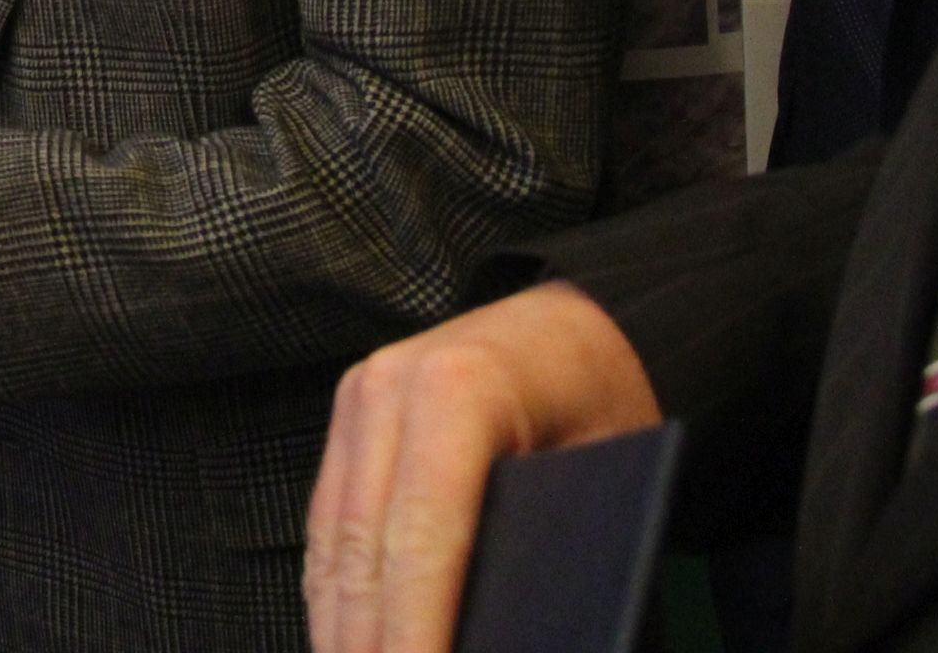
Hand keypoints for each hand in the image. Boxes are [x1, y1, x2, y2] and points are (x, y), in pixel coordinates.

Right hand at [305, 280, 662, 652]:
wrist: (579, 318)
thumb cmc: (607, 404)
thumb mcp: (609, 482)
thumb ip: (555, 556)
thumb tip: (508, 640)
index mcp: (460, 389)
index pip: (421, 542)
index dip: (412, 637)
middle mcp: (389, 386)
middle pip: (362, 552)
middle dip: (369, 648)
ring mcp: (358, 396)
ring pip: (332, 545)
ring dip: (341, 633)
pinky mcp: (348, 415)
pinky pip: (328, 522)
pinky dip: (335, 594)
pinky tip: (348, 645)